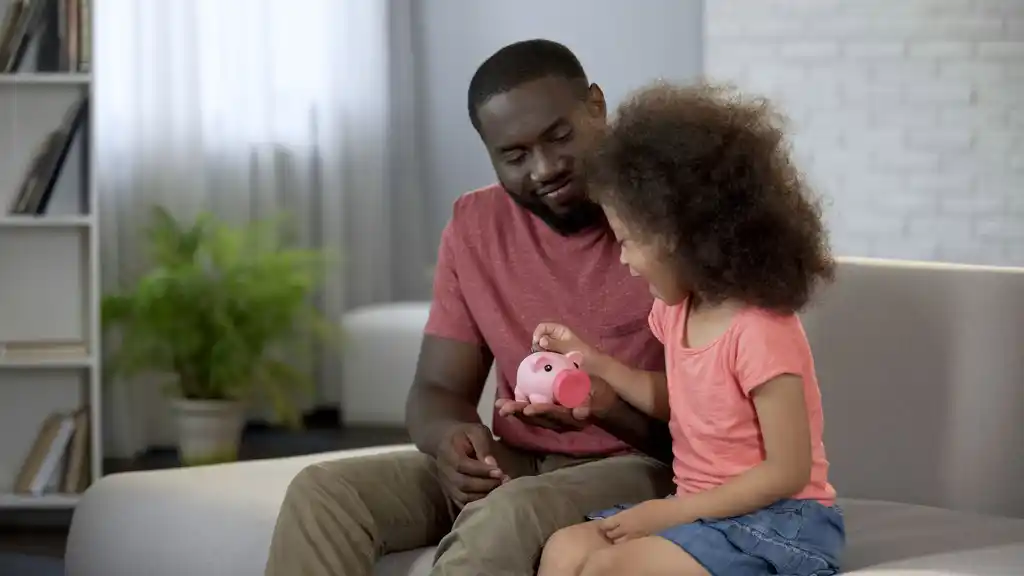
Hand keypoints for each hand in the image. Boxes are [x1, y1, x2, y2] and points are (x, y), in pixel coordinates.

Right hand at [435, 423, 508, 506]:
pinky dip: (477, 503)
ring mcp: (446, 484)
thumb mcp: (476, 431)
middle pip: (463, 484)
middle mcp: (445, 471)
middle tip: (503, 481)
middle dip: (485, 485)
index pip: (462, 465)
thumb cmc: (465, 435)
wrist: (446, 441)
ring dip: (483, 495)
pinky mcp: (451, 493)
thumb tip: (492, 463)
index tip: (500, 472)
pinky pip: (463, 503)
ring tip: (499, 490)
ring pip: (463, 497)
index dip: (481, 471)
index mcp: (449, 453)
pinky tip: (491, 498)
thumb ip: (483, 445)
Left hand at [495, 374, 617, 430]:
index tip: (528, 409)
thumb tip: (579, 413)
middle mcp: (562, 422)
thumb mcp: (599, 394)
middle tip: (503, 407)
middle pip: (539, 418)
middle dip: (520, 412)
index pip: (555, 414)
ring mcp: (555, 421)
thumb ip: (590, 403)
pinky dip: (519, 411)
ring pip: (533, 419)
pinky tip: (505, 405)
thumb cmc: (601, 393)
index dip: (541, 411)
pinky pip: (533, 416)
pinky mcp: (550, 418)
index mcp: (573, 416)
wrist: (604, 403)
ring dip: (516, 412)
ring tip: (500, 405)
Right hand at [531, 322, 598, 364]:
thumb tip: (540, 341)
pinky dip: (544, 358)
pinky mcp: (557, 356)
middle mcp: (556, 337)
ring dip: (541, 353)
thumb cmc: (584, 354)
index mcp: (560, 330)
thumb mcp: (569, 347)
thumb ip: (554, 344)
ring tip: (543, 360)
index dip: (538, 333)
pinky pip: (547, 355)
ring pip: (542, 347)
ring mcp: (556, 346)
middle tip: (539, 355)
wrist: (594, 366)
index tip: (537, 345)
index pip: (543, 327)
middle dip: (538, 345)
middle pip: (541, 337)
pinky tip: (546, 363)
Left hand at [598, 499, 684, 543]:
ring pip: (618, 543)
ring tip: (618, 538)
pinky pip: (629, 545)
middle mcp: (627, 528)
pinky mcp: (641, 541)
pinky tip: (628, 541)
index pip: (606, 524)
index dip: (603, 526)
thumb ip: (625, 515)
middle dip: (609, 534)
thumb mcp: (635, 508)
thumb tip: (617, 520)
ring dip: (617, 541)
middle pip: (611, 535)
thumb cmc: (654, 506)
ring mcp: (634, 536)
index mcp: (624, 517)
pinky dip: (626, 544)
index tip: (602, 526)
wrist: (669, 513)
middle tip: (610, 532)